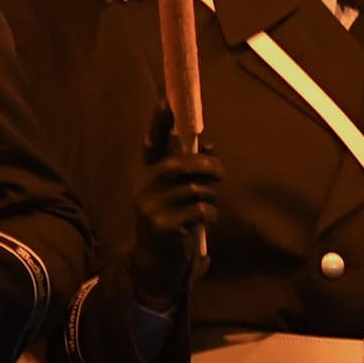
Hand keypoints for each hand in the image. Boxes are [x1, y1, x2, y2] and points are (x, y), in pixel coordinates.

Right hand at [128, 106, 223, 311]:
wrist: (157, 260)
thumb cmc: (174, 218)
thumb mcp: (179, 192)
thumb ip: (191, 169)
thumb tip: (209, 145)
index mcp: (148, 174)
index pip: (152, 143)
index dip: (159, 123)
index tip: (166, 101)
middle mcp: (143, 187)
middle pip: (179, 165)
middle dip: (206, 166)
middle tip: (220, 174)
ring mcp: (149, 207)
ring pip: (195, 190)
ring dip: (211, 198)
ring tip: (208, 208)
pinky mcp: (161, 225)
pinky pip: (200, 211)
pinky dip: (211, 215)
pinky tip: (206, 223)